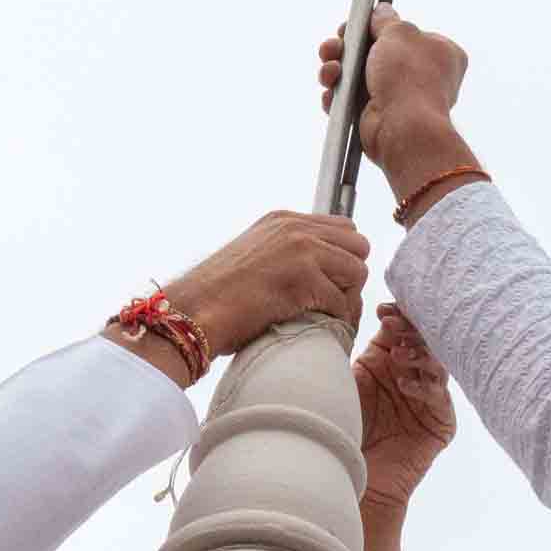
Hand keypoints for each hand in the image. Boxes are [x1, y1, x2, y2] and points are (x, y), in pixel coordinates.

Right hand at [168, 210, 371, 352]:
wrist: (192, 311)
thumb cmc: (216, 296)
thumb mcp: (254, 256)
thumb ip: (285, 253)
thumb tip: (317, 273)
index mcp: (283, 220)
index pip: (342, 228)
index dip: (341, 259)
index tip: (332, 284)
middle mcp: (295, 227)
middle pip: (358, 245)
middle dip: (351, 276)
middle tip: (336, 303)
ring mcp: (301, 250)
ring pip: (357, 271)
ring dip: (348, 299)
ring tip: (331, 319)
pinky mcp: (303, 278)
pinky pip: (342, 302)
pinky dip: (337, 321)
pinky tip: (323, 330)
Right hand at [316, 8, 469, 170]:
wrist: (403, 128)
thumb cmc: (410, 79)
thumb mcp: (399, 33)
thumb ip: (386, 20)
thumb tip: (382, 11)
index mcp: (439, 53)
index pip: (404, 33)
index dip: (377, 28)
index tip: (357, 25)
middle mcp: (422, 76)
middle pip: (374, 53)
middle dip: (347, 49)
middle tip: (334, 46)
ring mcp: (400, 98)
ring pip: (358, 77)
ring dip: (337, 70)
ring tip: (331, 70)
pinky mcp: (378, 117)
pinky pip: (351, 101)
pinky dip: (337, 95)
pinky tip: (331, 90)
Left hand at [354, 303, 453, 516]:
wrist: (349, 476)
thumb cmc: (342, 427)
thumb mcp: (347, 382)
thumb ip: (357, 350)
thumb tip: (356, 309)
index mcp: (389, 361)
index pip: (401, 330)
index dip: (398, 316)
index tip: (384, 309)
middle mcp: (412, 375)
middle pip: (424, 342)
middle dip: (411, 329)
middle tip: (394, 323)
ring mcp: (429, 399)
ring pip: (437, 365)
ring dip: (419, 355)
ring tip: (398, 354)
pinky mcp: (441, 423)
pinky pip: (440, 398)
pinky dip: (424, 387)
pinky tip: (404, 384)